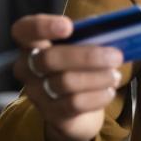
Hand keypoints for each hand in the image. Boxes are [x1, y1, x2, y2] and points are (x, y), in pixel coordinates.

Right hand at [10, 14, 125, 140]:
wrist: (80, 107)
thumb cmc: (81, 65)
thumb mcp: (84, 45)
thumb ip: (91, 35)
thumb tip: (113, 30)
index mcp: (32, 43)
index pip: (24, 30)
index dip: (42, 26)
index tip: (69, 27)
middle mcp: (27, 68)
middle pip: (49, 59)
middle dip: (86, 56)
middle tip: (116, 56)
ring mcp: (36, 93)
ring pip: (65, 82)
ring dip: (97, 77)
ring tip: (115, 75)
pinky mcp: (51, 114)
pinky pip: (74, 104)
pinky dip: (97, 96)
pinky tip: (109, 91)